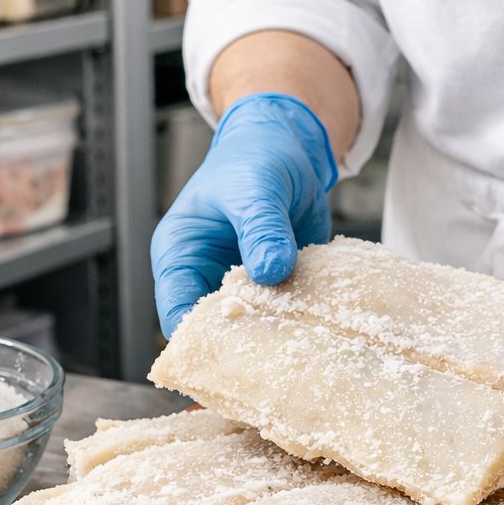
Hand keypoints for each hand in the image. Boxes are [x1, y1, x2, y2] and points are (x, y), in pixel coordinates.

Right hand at [151, 92, 338, 336]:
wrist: (290, 148)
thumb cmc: (254, 158)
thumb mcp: (256, 188)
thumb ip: (261, 228)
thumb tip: (270, 271)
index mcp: (180, 255)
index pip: (177, 312)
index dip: (198, 339)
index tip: (233, 352)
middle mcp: (208, 278)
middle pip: (216, 331)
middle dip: (243, 348)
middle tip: (276, 356)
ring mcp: (246, 287)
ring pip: (255, 330)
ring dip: (279, 338)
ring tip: (305, 348)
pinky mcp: (279, 288)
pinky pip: (289, 315)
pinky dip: (304, 323)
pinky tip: (326, 329)